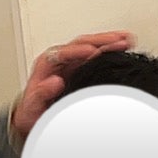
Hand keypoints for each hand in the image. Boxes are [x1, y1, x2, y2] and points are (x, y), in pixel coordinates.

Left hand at [11, 30, 133, 141]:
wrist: (37, 117)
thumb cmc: (35, 111)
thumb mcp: (32, 107)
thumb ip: (40, 94)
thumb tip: (53, 82)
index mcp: (46, 65)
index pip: (62, 53)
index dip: (77, 51)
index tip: (92, 51)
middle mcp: (59, 60)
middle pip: (80, 43)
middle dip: (100, 40)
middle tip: (117, 40)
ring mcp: (72, 62)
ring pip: (91, 45)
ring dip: (108, 41)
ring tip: (126, 40)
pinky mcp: (82, 66)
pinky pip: (97, 53)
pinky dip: (110, 49)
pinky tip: (124, 47)